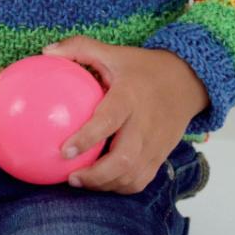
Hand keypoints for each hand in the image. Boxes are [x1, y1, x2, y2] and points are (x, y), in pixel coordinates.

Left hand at [42, 35, 209, 194]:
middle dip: (96, 176)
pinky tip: (101, 183)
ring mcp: (155, 144)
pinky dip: (121, 187)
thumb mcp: (113, 52)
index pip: (108, 121)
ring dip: (106, 185)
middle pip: (124, 160)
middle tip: (70, 177)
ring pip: (133, 176)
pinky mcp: (161, 155)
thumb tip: (47, 51)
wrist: (187, 81)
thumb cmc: (143, 67)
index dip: (86, 139)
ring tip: (80, 182)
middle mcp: (144, 124)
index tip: (64, 151)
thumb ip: (79, 48)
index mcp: (130, 97)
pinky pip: (142, 180)